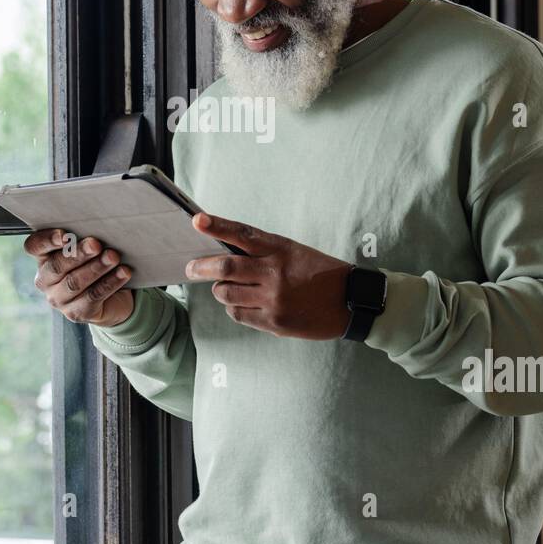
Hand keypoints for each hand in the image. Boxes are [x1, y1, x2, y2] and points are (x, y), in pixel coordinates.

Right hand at [23, 229, 134, 326]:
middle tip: (96, 244)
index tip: (63, 235)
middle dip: (77, 254)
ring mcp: (59, 299)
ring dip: (96, 268)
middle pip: (57, 266)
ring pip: (75, 283)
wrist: (112, 298)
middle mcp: (46, 281)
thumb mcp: (86, 249)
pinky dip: (110, 283)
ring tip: (113, 256)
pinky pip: (93, 297)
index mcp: (43, 258)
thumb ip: (84, 237)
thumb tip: (99, 224)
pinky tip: (123, 272)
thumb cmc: (95, 264)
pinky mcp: (77, 313)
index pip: (34, 247)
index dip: (46, 240)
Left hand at [185, 212, 352, 339]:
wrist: (351, 302)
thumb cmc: (321, 273)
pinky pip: (238, 314)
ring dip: (220, 290)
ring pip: (226, 293)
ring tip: (225, 287)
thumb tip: (226, 258)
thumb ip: (263, 253)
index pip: (242, 234)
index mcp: (280, 249)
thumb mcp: (294, 252)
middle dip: (201, 267)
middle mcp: (274, 272)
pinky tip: (241, 304)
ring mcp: (273, 299)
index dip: (217, 226)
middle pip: (225, 267)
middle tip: (191, 268)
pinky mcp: (274, 322)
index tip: (197, 220)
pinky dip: (233, 308)